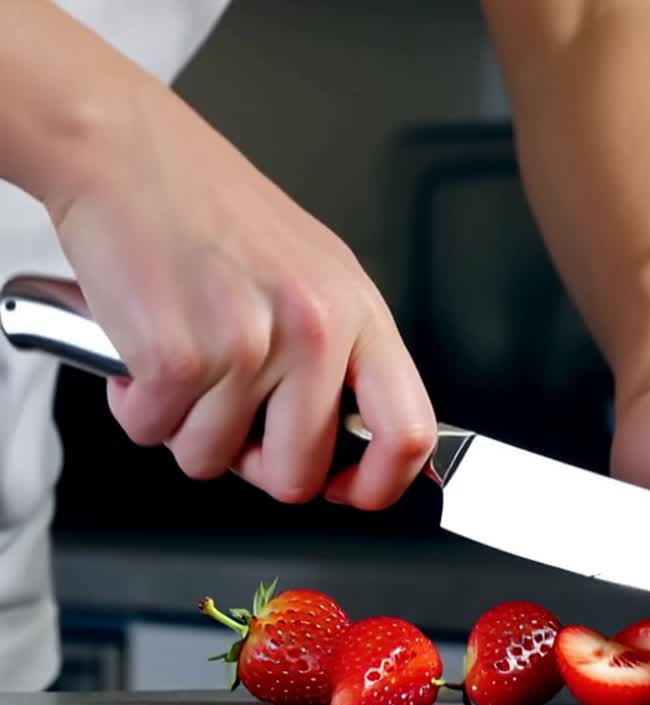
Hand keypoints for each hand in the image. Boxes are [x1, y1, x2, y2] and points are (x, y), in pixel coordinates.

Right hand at [45, 80, 434, 509]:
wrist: (128, 154)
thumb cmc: (213, 211)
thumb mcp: (314, 275)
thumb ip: (340, 356)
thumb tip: (353, 443)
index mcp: (359, 313)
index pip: (409, 431)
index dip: (380, 485)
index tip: (350, 493)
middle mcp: (315, 332)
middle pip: (299, 472)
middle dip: (255, 464)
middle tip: (231, 418)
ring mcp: (249, 345)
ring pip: (212, 458)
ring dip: (184, 426)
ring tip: (182, 358)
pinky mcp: (179, 355)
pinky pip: (154, 432)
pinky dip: (137, 406)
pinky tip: (144, 348)